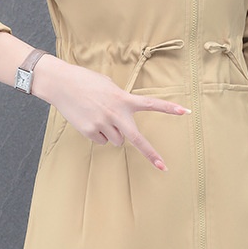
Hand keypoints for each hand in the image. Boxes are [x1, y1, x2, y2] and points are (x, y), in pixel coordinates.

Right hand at [33, 57, 189, 171]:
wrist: (62, 84)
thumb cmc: (86, 81)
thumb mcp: (109, 86)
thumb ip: (121, 99)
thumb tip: (124, 117)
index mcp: (123, 98)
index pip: (151, 103)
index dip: (169, 108)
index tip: (185, 112)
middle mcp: (115, 113)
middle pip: (137, 138)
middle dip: (151, 154)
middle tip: (163, 167)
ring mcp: (102, 123)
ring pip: (117, 140)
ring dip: (113, 133)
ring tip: (100, 116)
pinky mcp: (89, 131)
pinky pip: (102, 140)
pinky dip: (98, 134)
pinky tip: (89, 120)